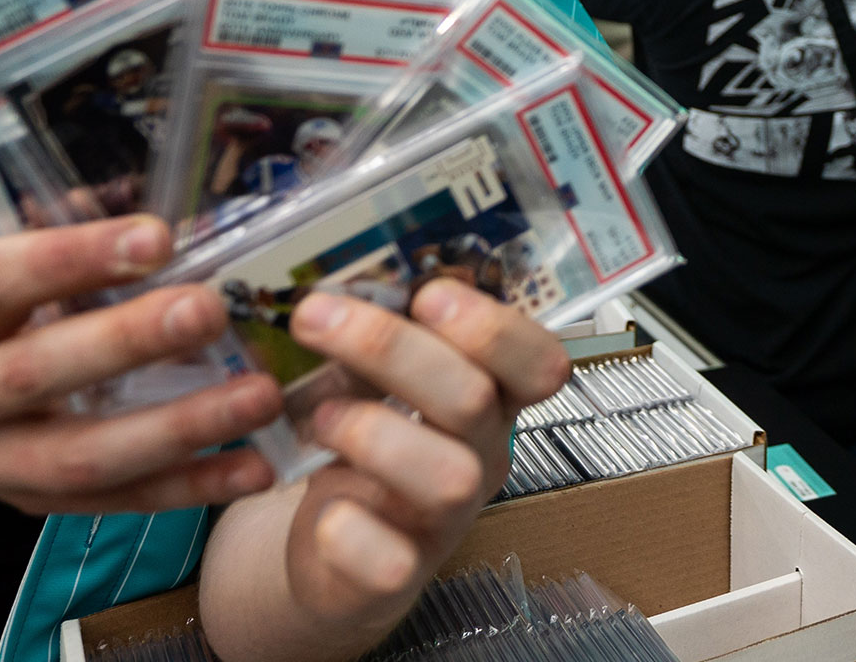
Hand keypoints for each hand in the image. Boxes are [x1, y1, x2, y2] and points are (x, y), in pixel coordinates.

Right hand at [0, 215, 284, 514]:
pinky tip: (254, 466)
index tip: (159, 238)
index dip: (76, 256)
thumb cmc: (7, 313)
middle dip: (129, 341)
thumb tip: (190, 233)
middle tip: (210, 311)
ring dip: (179, 426)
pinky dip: (193, 485)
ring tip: (259, 397)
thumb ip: (84, 257)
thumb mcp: (18, 273)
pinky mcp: (32, 507)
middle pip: (37, 371)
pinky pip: (121, 501)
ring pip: (83, 456)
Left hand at [280, 280, 570, 641]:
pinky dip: (347, 529)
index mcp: (490, 400)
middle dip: (391, 347)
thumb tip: (342, 279)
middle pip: (472, 398)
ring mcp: (444, 521)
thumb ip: (383, 340)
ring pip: (447, 476)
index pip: (538, 361)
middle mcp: (480, 457)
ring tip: (322, 416)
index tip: (427, 293)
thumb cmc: (364, 447)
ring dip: (373, 433)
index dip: (494, 326)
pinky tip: (325, 509)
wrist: (335, 553)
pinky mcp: (395, 577)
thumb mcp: (383, 385)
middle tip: (316, 316)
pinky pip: (387, 561)